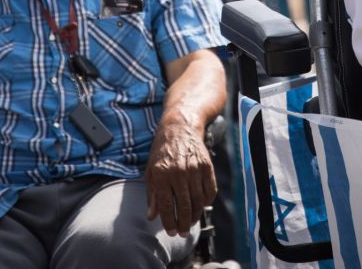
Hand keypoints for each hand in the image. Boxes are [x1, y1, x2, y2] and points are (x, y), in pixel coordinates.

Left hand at [144, 116, 215, 236]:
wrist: (179, 128)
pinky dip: (206, 202)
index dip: (169, 222)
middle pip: (184, 206)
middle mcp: (178, 172)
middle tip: (183, 233)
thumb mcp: (151, 170)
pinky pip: (210, 190)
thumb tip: (152, 216)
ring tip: (191, 223)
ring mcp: (195, 169)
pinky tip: (201, 207)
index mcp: (161, 174)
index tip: (171, 232)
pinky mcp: (207, 166)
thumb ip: (152, 194)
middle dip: (184, 224)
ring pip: (198, 201)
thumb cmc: (162, 150)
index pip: (166, 205)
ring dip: (195, 216)